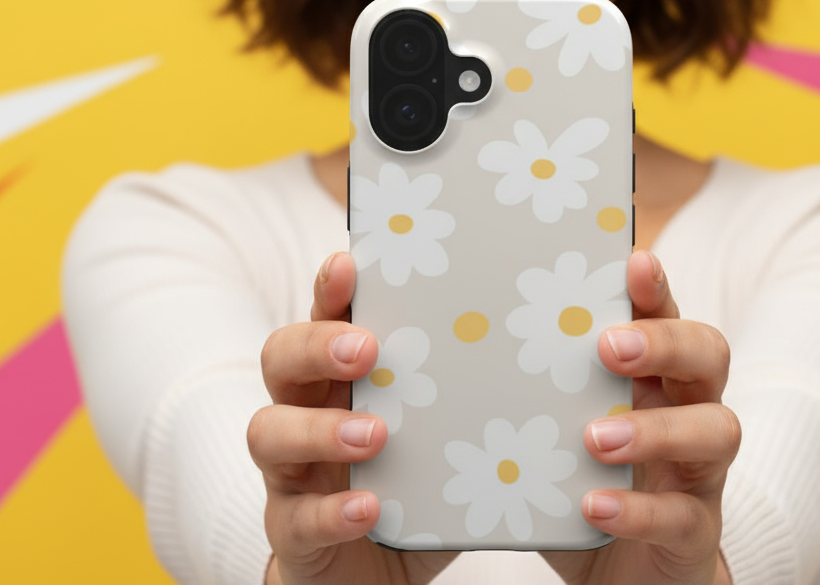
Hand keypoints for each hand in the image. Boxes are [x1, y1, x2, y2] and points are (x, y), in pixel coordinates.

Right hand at [247, 251, 455, 584]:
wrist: (374, 572)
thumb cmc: (411, 481)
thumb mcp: (439, 427)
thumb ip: (466, 385)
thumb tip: (549, 334)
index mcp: (338, 376)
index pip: (322, 316)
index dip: (329, 290)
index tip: (348, 266)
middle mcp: (303, 411)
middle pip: (279, 359)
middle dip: (315, 347)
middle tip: (364, 349)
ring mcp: (290, 472)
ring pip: (269, 434)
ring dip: (320, 430)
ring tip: (374, 435)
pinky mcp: (292, 531)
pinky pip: (294, 517)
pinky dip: (330, 511)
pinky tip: (367, 506)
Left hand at [542, 250, 738, 584]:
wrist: (621, 574)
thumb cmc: (583, 479)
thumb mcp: (558, 423)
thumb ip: (536, 384)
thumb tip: (457, 339)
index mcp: (655, 373)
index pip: (666, 313)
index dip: (656, 287)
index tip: (633, 262)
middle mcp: (688, 409)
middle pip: (709, 354)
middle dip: (665, 343)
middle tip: (609, 346)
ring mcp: (700, 470)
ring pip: (716, 430)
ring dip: (656, 429)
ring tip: (596, 438)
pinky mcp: (695, 531)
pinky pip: (684, 515)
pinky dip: (638, 508)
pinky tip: (594, 504)